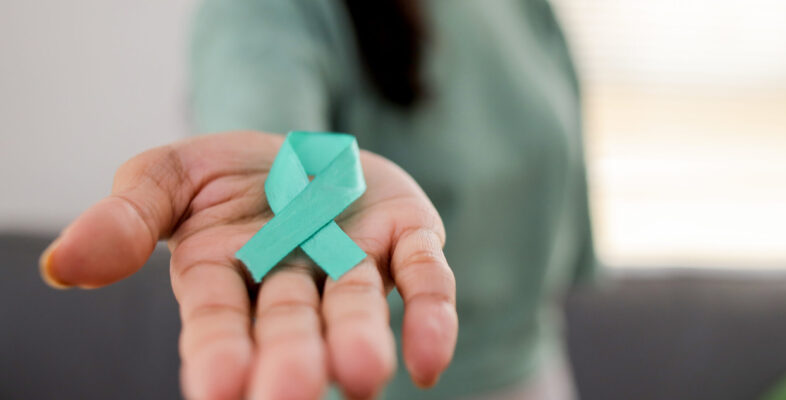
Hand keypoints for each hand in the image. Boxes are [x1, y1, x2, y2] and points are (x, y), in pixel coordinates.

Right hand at [39, 131, 457, 398]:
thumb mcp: (165, 176)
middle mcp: (291, 280)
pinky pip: (423, 279)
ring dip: (359, 339)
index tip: (219, 388)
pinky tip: (430, 361)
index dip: (217, 352)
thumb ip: (125, 217)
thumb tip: (64, 265)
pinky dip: (430, 317)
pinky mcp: (407, 238)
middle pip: (291, 325)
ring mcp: (353, 261)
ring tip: (363, 376)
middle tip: (292, 396)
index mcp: (224, 272)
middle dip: (291, 358)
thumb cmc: (228, 177)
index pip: (217, 320)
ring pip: (356, 307)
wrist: (301, 149)